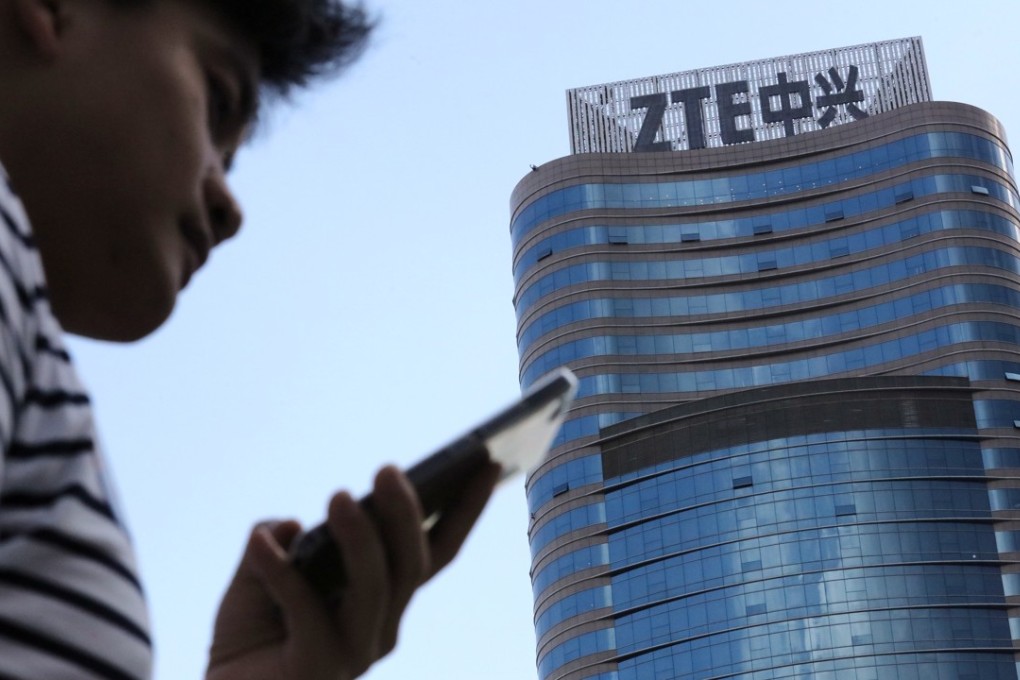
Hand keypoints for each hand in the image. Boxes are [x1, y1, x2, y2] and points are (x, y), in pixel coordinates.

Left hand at [205, 462, 499, 679]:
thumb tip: (291, 525)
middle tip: (387, 471)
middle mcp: (381, 627)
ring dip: (360, 538)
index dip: (466, 509)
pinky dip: (281, 570)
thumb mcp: (260, 573)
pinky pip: (306, 610)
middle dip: (407, 514)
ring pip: (375, 586)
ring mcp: (354, 653)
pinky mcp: (316, 669)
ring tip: (338, 497)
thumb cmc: (247, 638)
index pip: (438, 549)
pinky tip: (261, 541)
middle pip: (412, 565)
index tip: (489, 463)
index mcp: (384, 599)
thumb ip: (277, 543)